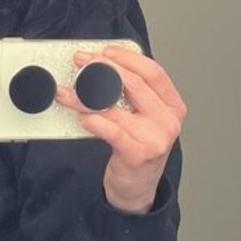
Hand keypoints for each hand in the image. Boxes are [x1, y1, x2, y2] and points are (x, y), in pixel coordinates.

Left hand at [55, 45, 186, 212]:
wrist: (136, 189)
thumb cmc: (137, 149)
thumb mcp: (143, 118)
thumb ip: (132, 95)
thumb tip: (102, 67)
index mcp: (172, 105)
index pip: (153, 72)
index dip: (128, 57)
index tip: (105, 51)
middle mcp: (168, 120)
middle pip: (135, 84)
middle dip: (104, 68)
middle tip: (82, 62)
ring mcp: (155, 138)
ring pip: (116, 106)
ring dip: (86, 95)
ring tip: (68, 91)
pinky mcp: (138, 154)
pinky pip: (111, 130)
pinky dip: (93, 120)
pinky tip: (82, 117)